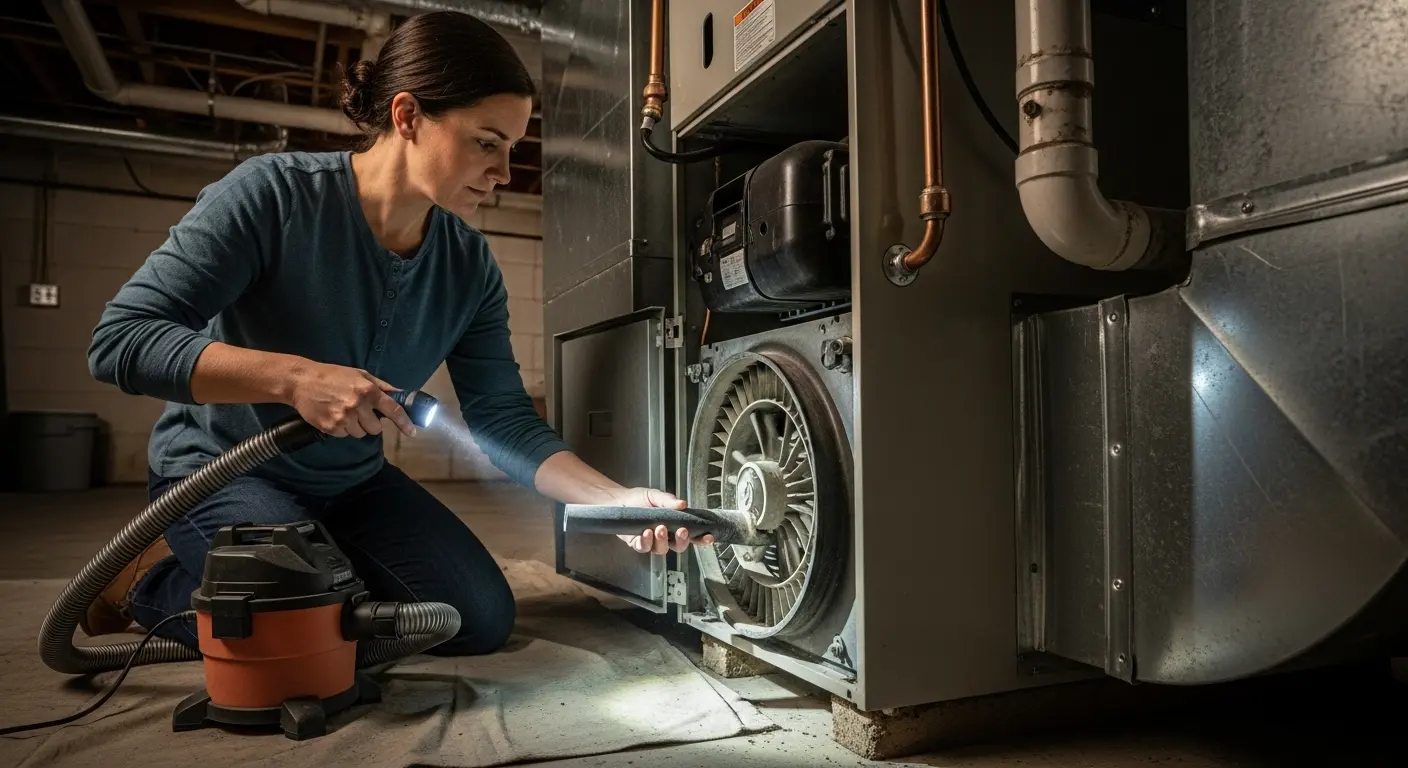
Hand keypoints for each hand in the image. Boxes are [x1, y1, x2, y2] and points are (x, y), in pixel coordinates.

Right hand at [289, 361, 416, 438]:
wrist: (301, 381)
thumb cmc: (333, 375)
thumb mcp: (360, 374)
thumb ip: (381, 386)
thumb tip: (400, 395)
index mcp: (368, 390)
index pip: (392, 410)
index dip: (404, 423)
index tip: (412, 432)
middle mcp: (357, 405)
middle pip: (376, 428)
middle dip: (371, 423)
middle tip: (360, 412)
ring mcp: (343, 418)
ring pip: (360, 433)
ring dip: (356, 426)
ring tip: (344, 411)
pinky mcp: (330, 427)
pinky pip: (345, 435)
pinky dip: (342, 428)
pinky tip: (334, 415)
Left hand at [611, 487, 715, 553]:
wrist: (617, 500)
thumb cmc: (638, 498)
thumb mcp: (655, 496)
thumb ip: (668, 500)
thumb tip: (683, 504)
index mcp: (674, 525)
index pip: (691, 535)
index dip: (701, 538)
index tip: (708, 536)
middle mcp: (664, 536)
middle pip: (678, 546)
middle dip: (682, 541)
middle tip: (682, 531)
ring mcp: (651, 542)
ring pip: (662, 549)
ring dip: (662, 540)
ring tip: (660, 528)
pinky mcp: (637, 544)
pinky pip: (644, 548)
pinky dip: (646, 542)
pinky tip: (646, 533)